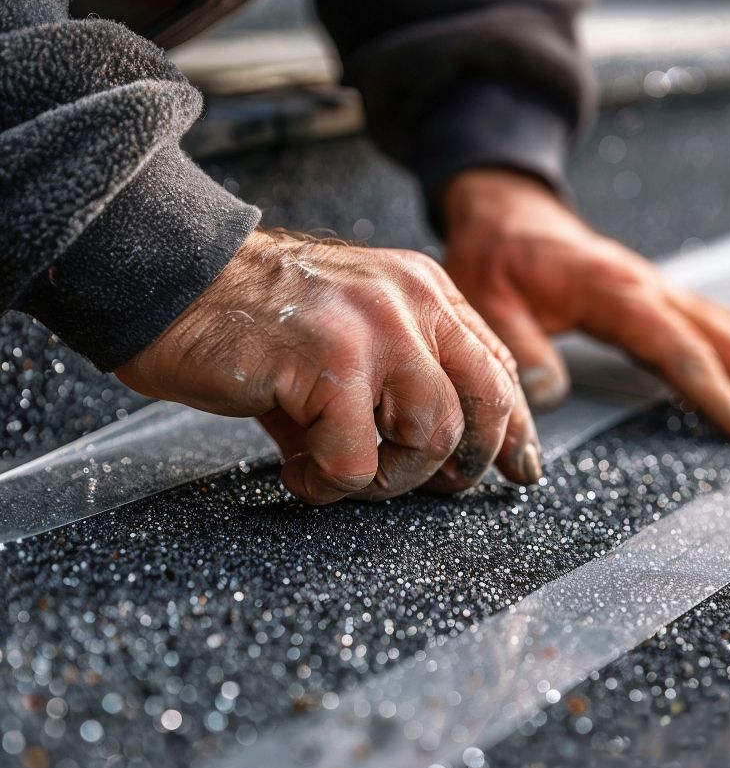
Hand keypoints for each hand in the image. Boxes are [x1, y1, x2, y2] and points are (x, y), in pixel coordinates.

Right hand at [116, 228, 540, 503]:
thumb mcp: (348, 341)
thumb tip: (447, 461)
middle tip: (423, 485)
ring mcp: (372, 328)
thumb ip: (402, 384)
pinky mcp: (326, 361)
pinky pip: (357, 461)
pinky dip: (328, 484)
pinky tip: (298, 469)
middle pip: (487, 403)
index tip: (520, 468)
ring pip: (433, 438)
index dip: (513, 427)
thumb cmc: (256, 324)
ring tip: (342, 473)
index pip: (496, 366)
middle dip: (465, 465)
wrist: (171, 282)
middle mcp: (409, 302)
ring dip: (389, 480)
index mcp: (422, 291)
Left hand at [441, 168, 729, 440]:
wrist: (504, 213)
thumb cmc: (495, 255)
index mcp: (612, 290)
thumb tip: (551, 396)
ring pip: (722, 327)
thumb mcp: (488, 301)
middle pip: (720, 336)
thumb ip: (520, 347)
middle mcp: (645, 286)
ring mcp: (652, 288)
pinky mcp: (649, 295)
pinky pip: (705, 322)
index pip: (677, 347)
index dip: (712, 390)